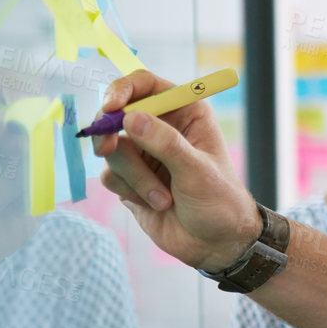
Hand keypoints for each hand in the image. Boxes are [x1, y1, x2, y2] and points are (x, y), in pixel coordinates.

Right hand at [91, 69, 259, 270]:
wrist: (217, 243)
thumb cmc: (220, 201)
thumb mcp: (197, 170)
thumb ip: (165, 143)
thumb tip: (131, 117)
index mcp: (185, 113)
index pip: (145, 84)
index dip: (122, 90)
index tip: (111, 107)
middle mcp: (161, 128)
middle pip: (115, 114)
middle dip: (110, 133)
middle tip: (106, 148)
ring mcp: (143, 153)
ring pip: (112, 150)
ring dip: (135, 177)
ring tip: (164, 198)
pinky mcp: (129, 179)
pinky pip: (109, 175)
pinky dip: (130, 191)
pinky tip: (156, 204)